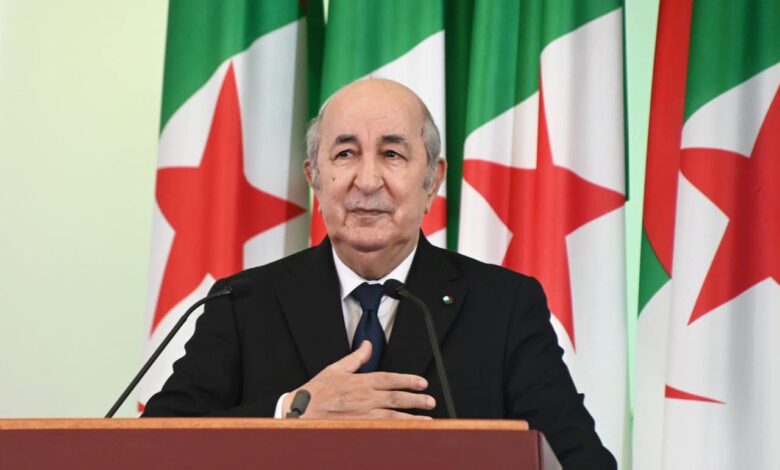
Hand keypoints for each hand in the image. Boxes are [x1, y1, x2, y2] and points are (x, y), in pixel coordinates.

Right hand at [283, 341, 434, 418]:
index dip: (408, 380)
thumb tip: (367, 345)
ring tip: (426, 419)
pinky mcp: (358, 428)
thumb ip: (356, 357)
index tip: (422, 383)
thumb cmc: (318, 391)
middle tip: (430, 401)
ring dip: (411, 418)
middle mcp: (364, 398)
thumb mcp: (336, 368)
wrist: (301, 412)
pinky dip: (395, 430)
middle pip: (396, 398)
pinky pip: (382, 429)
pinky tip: (406, 431)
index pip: (390, 379)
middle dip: (415, 400)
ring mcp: (362, 415)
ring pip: (392, 416)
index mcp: (361, 382)